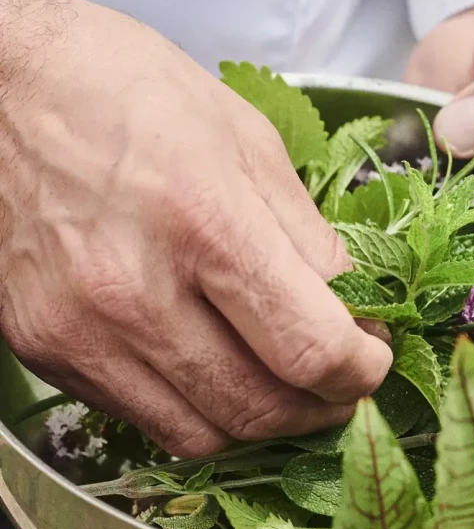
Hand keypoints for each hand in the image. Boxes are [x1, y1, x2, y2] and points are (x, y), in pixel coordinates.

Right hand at [0, 0, 390, 456]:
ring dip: (259, 422)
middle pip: (259, 410)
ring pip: (201, 435)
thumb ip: (304, 235)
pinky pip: (142, 416)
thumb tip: (352, 306)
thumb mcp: (244, 137)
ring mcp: (81, 330)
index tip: (373, 359)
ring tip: (281, 381)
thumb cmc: (125, 92)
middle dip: (321, 408)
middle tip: (341, 382)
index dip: (361, 372)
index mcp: (203, 221)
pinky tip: (210, 364)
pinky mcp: (44, 349)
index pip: (309, 349)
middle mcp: (135, 291)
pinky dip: (193, 407)